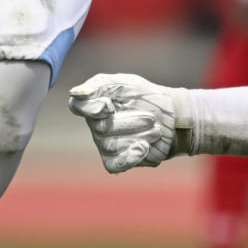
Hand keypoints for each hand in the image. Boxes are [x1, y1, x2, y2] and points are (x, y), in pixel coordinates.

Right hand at [67, 73, 191, 172]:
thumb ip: (99, 85)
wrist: (172, 115)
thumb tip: (76, 93)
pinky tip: (143, 148)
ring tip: (156, 129)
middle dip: (131, 122)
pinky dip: (129, 157)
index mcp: (95, 104)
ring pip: (111, 145)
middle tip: (151, 118)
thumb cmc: (145, 96)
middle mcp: (96, 125)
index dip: (91, 108)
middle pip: (101, 128)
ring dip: (139, 136)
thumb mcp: (125, 83)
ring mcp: (105, 144)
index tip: (109, 105)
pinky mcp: (117, 161)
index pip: (77, 106)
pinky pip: (114, 164)